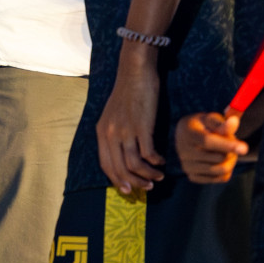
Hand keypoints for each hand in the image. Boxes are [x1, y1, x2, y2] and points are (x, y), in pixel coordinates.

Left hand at [97, 48, 163, 193]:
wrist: (135, 72)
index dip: (117, 180)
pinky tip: (161, 161)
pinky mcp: (141, 126)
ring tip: (158, 177)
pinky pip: (148, 153)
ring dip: (148, 175)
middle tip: (147, 188)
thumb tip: (123, 153)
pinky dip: (155, 161)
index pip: (106, 164)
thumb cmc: (127, 92)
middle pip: (120, 169)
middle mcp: (110, 133)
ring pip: (134, 165)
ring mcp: (125, 130)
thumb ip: (115, 133)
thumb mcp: (114, 114)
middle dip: (134, 183)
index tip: (128, 190)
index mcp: (102, 131)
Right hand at [177, 111, 246, 182]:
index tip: (244, 148)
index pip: (208, 142)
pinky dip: (226, 171)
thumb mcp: (211, 120)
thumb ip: (222, 123)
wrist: (187, 137)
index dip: (227, 145)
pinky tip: (222, 161)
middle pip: (218, 158)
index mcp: (188, 133)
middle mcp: (184, 151)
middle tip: (232, 142)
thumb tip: (235, 121)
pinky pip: (219, 178)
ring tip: (229, 152)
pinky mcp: (193, 176)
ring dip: (231, 161)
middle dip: (232, 151)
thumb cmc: (202, 125)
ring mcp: (187, 166)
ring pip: (221, 170)